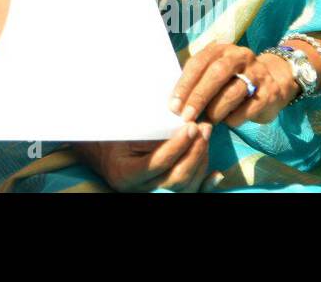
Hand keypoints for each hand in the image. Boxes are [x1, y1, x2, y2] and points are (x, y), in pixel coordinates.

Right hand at [76, 122, 212, 191]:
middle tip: (203, 128)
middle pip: (176, 178)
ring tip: (205, 136)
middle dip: (194, 152)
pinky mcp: (164, 194)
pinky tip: (216, 174)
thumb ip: (149, 135)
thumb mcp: (125, 134)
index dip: (177, 145)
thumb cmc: (113, 139)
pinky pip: (189, 193)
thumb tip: (179, 128)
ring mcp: (153, 195)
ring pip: (185, 186)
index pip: (158, 163)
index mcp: (126, 174)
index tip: (190, 126)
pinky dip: (205, 184)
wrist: (104, 155)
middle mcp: (141, 190)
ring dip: (201, 160)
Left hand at [168, 42, 298, 126]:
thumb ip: (197, 81)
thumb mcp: (215, 73)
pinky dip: (235, 117)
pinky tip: (228, 121)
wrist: (274, 82)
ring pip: (234, 91)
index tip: (174, 105)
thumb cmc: (233, 80)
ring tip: (209, 120)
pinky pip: (249, 107)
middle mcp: (240, 56)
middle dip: (199, 97)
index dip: (185, 84)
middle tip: (187, 116)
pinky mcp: (269, 92)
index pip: (199, 63)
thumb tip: (175, 104)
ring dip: (217, 109)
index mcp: (221, 49)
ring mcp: (257, 73)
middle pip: (217, 74)